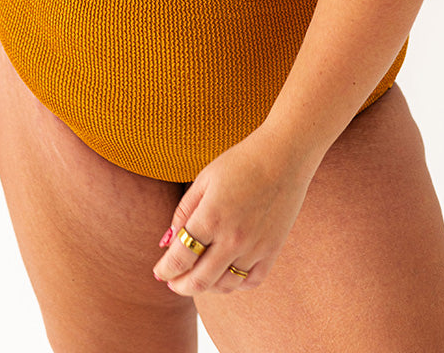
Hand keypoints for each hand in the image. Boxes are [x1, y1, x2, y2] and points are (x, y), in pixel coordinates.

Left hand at [152, 127, 311, 295]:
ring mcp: (255, 247)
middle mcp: (232, 238)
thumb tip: (166, 243)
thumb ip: (183, 212)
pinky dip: (235, 284)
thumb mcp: (204, 179)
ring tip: (197, 277)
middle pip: (199, 281)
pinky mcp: (273, 250)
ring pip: (224, 285)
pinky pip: (251, 281)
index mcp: (210, 216)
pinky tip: (225, 275)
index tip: (159, 272)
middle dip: (180, 285)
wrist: (284, 155)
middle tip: (172, 281)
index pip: (180, 258)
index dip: (165, 270)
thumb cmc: (240, 162)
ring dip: (206, 287)